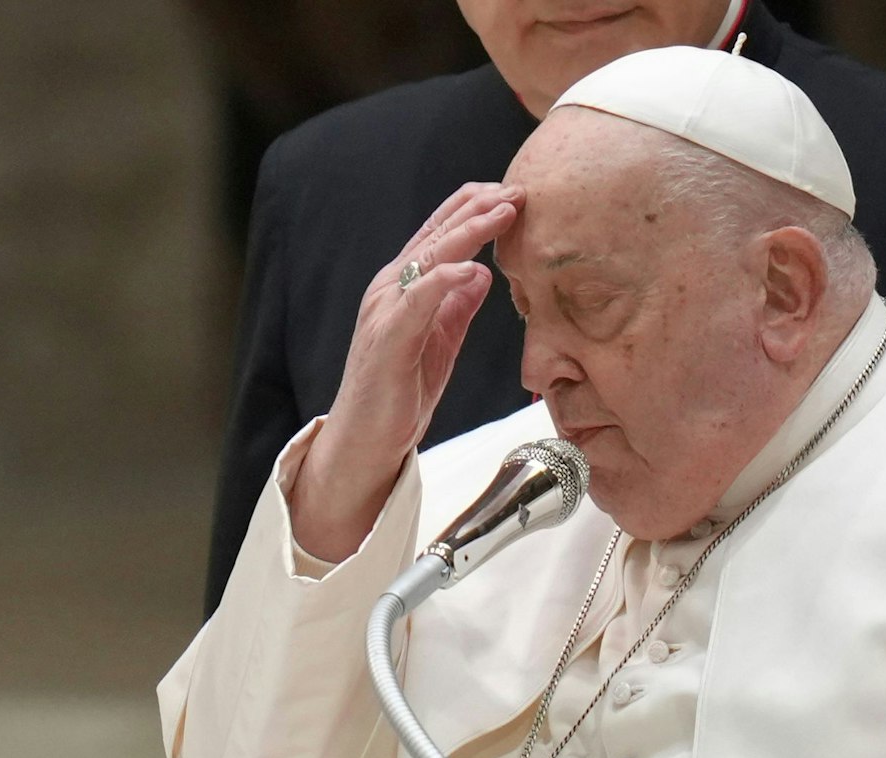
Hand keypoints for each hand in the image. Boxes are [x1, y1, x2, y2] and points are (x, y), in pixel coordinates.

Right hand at [291, 182, 523, 560]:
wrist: (366, 440)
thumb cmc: (401, 393)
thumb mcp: (441, 341)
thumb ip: (458, 305)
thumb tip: (483, 271)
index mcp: (405, 286)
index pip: (441, 233)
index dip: (476, 208)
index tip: (515, 193)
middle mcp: (391, 288)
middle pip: (438, 233)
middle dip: (479, 207)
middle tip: (519, 188)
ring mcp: (385, 310)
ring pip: (428, 256)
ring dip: (469, 230)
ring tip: (504, 210)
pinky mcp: (387, 338)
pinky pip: (417, 300)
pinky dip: (443, 279)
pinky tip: (471, 266)